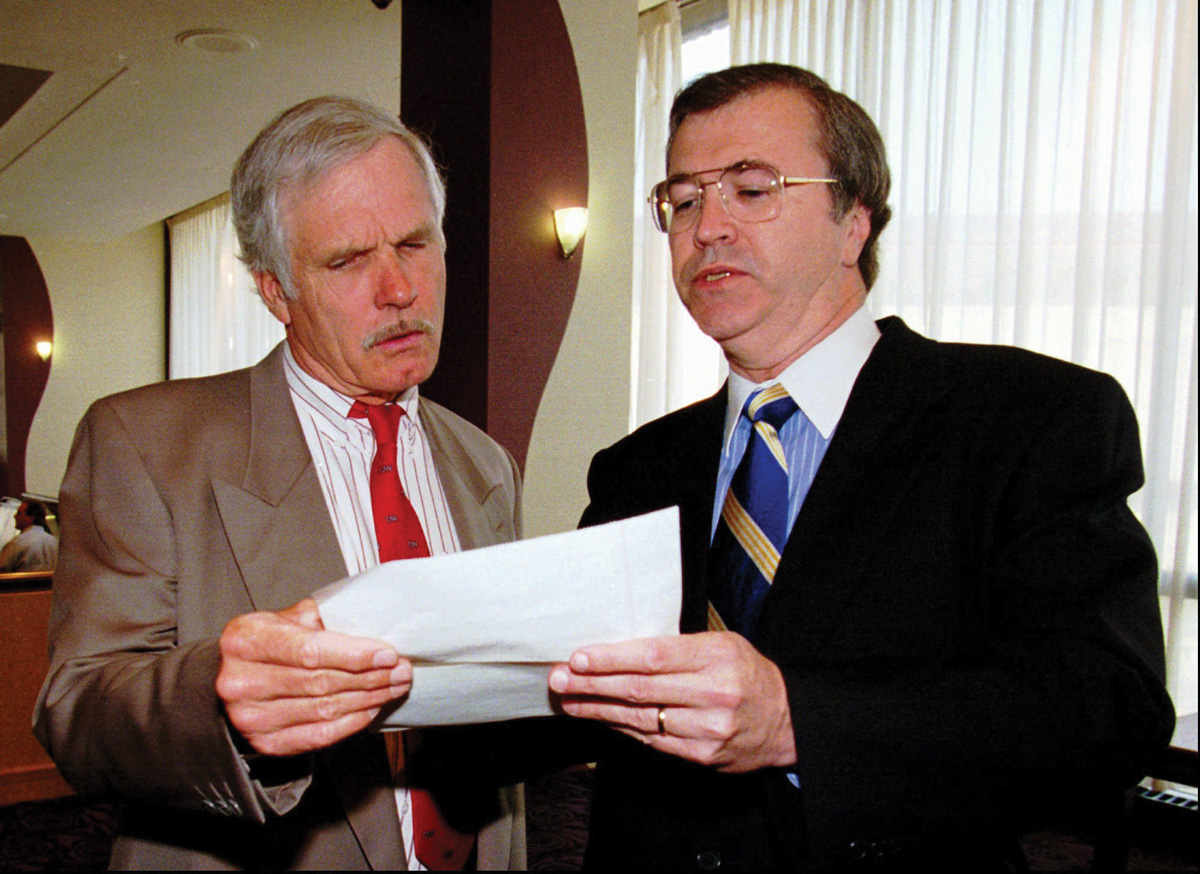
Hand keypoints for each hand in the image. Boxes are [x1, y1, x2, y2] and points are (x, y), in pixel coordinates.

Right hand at [216, 598, 410, 755]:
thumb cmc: (268, 642)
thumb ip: (324, 617)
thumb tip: (375, 622)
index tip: (387, 654)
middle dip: (369, 677)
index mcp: (246, 639)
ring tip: (394, 687)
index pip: (309, 650)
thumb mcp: (287, 617)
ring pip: (323, 710)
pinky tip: (371, 709)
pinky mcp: (264, 743)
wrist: (235, 677)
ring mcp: (249, 717)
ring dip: (368, 699)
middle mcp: (240, 681)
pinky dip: (350, 723)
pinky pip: (318, 736)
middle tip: (401, 670)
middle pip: (320, 682)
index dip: (354, 655)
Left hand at [548, 631, 795, 772]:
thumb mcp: (722, 644)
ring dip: (597, 709)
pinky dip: (621, 728)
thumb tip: (620, 650)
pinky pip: (651, 741)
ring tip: (569, 699)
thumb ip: (679, 648)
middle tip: (560, 678)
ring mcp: (707, 730)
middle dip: (593, 684)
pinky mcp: (702, 757)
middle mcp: (713, 694)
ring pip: (639, 719)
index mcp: (717, 657)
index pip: (654, 657)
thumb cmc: (747, 674)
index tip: (580, 657)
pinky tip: (599, 718)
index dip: (612, 658)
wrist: (786, 721)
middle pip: (640, 690)